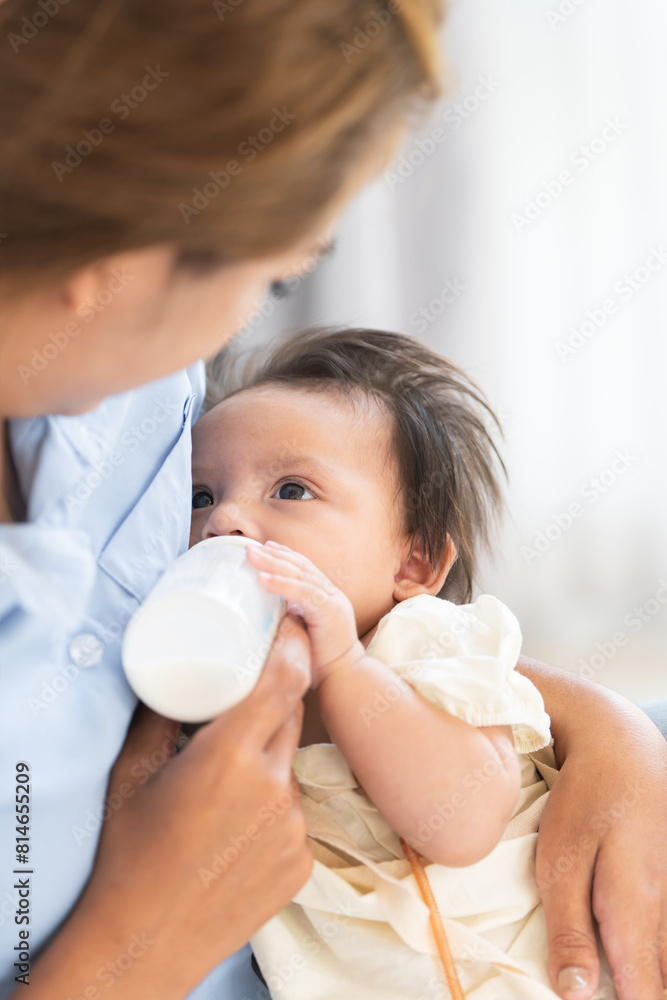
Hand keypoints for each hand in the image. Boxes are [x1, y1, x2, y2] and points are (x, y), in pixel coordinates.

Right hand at [20, 617, 312, 999]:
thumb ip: (159, 715)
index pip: (284, 680)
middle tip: (245, 697)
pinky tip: (239, 825)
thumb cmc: (131, 851)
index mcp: (229, 757)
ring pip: (290, 767)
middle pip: (290, 717)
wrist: (147, 938)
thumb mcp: (134, 771)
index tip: (291, 625)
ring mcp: (293, 828)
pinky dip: (273, 806)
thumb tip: (175, 674)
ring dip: (268, 760)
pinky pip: (295, 813)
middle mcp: (272, 788)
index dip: (294, 645)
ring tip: (226, 786)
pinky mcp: (303, 861)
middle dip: (273, 699)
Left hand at [247, 540, 364, 686]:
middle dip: (273, 554)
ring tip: (250, 556)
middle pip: (300, 566)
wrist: (345, 678)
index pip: (304, 568)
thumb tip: (265, 613)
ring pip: (300, 574)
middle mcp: (332, 594)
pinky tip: (262, 579)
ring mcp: (333, 600)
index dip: (285, 555)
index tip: (264, 547)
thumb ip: (291, 618)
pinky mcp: (330, 611)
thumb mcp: (303, 632)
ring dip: (272, 563)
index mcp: (327, 597)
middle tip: (249, 547)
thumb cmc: (322, 662)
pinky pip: (302, 592)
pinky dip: (281, 584)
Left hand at [523, 659, 666, 999]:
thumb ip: (569, 930)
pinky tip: (632, 943)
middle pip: (661, 980)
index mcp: (634, 915)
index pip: (646, 996)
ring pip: (666, 954)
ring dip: (644, 968)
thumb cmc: (584, 802)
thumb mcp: (560, 863)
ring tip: (615, 969)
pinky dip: (651, 944)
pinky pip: (665, 926)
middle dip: (638, 990)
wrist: (623, 747)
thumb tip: (576, 995)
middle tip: (599, 985)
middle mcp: (666, 912)